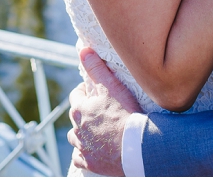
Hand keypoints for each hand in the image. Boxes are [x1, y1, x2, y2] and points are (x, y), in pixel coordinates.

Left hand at [68, 48, 141, 175]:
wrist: (137, 147)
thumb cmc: (125, 115)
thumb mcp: (111, 86)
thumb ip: (96, 67)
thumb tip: (83, 50)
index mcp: (80, 110)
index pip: (76, 95)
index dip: (86, 92)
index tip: (96, 92)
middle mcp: (77, 129)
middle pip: (76, 116)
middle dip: (85, 112)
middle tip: (101, 110)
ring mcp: (83, 147)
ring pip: (76, 137)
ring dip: (83, 133)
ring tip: (97, 130)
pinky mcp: (90, 163)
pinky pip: (80, 157)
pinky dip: (84, 153)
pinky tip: (93, 150)